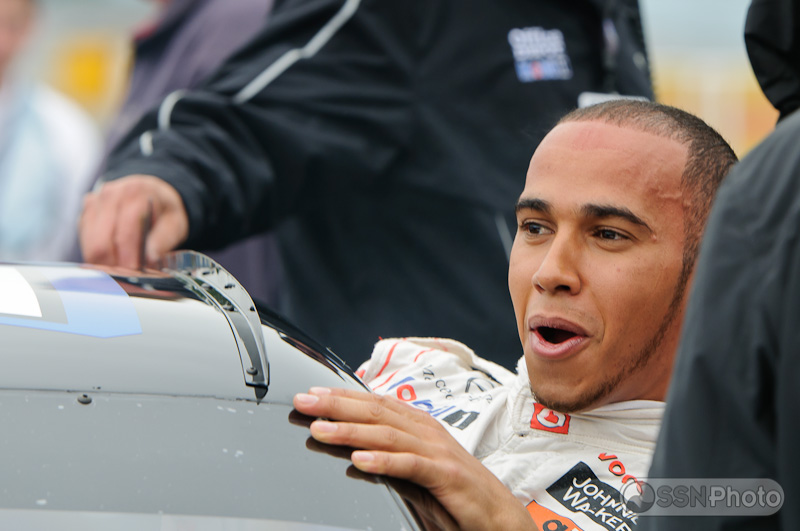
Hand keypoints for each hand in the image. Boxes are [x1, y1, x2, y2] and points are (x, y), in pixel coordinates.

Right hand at [80, 175, 188, 268]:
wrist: (152, 195)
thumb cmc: (163, 210)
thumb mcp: (175, 223)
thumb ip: (163, 239)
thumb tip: (151, 258)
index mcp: (134, 193)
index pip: (125, 232)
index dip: (128, 257)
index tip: (134, 273)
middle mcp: (110, 195)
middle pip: (101, 242)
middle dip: (114, 265)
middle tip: (127, 278)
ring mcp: (94, 204)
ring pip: (90, 245)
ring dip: (104, 263)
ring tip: (122, 273)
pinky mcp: (85, 215)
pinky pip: (85, 243)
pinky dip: (97, 257)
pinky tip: (112, 262)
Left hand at [293, 387, 537, 530]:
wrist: (497, 517)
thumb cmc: (456, 494)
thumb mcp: (414, 470)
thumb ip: (389, 454)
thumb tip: (352, 445)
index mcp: (419, 426)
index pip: (375, 403)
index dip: (341, 397)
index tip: (310, 394)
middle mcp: (427, 432)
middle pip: (376, 411)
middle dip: (336, 405)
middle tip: (303, 402)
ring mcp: (437, 451)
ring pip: (387, 434)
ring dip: (351, 430)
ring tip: (321, 430)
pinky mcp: (446, 474)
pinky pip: (410, 465)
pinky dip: (384, 460)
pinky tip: (360, 460)